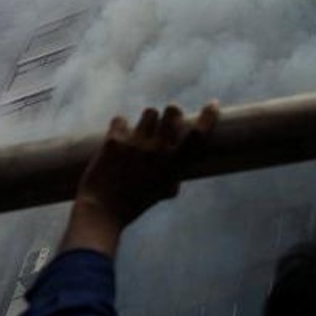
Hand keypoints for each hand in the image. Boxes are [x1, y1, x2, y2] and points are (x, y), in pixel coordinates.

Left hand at [61, 103, 217, 255]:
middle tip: (165, 122)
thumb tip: (179, 158)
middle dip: (171, 113)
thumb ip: (174, 173)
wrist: (102, 210)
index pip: (197, 135)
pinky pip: (121, 120)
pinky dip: (120, 127)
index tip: (213, 105)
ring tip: (140, 133)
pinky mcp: (114, 140)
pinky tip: (118, 138)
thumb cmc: (134, 204)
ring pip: (149, 112)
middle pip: (172, 111)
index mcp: (173, 165)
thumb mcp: (163, 190)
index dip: (208, 117)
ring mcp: (136, 144)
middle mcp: (157, 151)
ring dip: (147, 120)